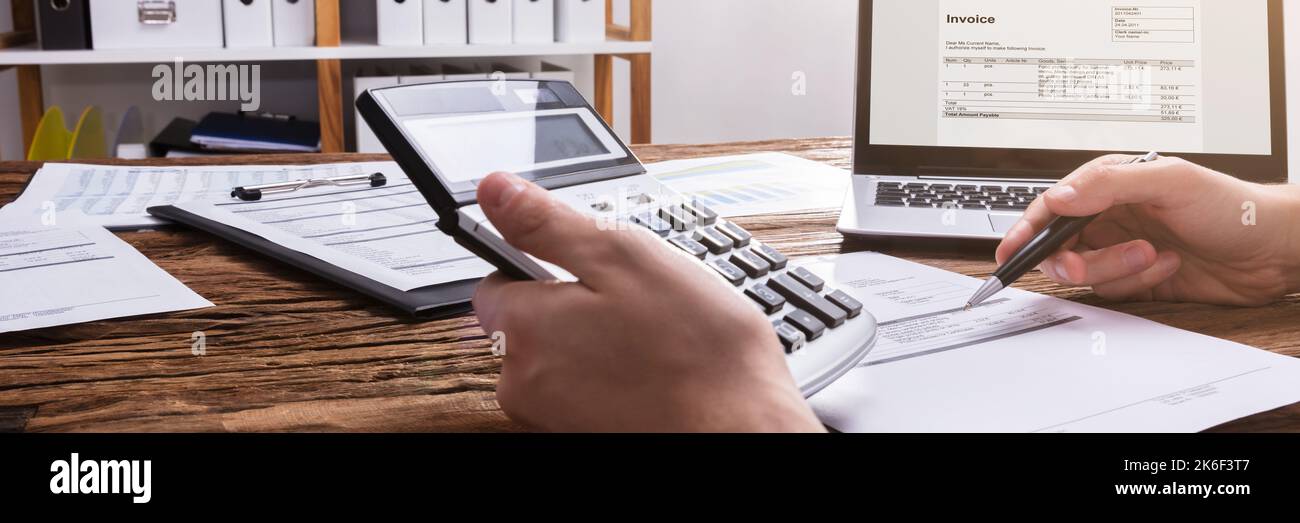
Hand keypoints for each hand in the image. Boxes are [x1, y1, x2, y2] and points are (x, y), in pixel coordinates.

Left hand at [472, 172, 821, 431]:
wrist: (742, 432)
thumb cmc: (697, 355)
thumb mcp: (625, 258)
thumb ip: (549, 224)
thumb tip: (495, 190)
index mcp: (523, 327)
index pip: (495, 280)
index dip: (539, 264)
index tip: (584, 265)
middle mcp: (522, 382)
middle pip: (527, 324)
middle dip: (572, 307)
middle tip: (633, 303)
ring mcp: (550, 417)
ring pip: (559, 360)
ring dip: (595, 345)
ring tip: (651, 341)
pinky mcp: (579, 433)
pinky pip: (583, 393)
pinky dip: (611, 380)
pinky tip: (653, 373)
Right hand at [996, 155, 1299, 305]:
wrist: (1272, 250)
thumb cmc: (1232, 206)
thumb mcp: (1169, 181)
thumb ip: (1108, 184)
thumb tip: (1059, 197)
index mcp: (1110, 183)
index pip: (1053, 206)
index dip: (1027, 229)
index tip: (1010, 251)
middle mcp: (1111, 215)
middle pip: (1060, 246)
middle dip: (1074, 260)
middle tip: (1085, 266)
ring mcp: (1122, 248)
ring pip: (1086, 272)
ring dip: (1118, 268)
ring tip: (1153, 254)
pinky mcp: (1136, 277)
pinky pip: (1113, 291)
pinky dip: (1138, 282)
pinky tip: (1167, 265)